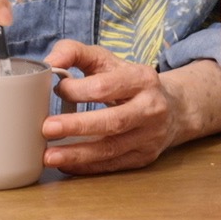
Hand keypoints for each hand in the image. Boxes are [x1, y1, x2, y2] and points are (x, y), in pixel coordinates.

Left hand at [37, 40, 220, 174]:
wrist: (173, 108)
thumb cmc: (129, 82)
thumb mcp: (107, 60)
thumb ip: (75, 53)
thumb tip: (50, 62)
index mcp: (142, 79)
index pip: (106, 86)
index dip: (77, 90)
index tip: (56, 89)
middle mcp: (151, 109)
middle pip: (112, 121)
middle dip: (77, 126)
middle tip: (47, 128)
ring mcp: (150, 136)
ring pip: (112, 149)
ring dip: (78, 154)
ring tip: (49, 156)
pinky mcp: (144, 157)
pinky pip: (113, 164)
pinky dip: (86, 166)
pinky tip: (65, 164)